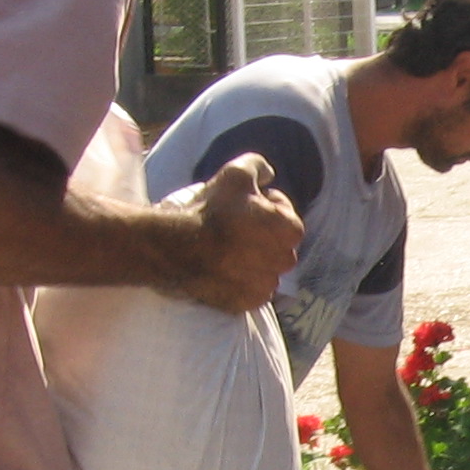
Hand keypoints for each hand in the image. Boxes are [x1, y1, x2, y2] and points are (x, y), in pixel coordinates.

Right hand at [185, 153, 299, 312]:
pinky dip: (240, 280)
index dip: (262, 205)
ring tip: (225, 249)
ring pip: (264, 267)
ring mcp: (268, 284)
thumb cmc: (212, 210)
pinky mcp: (249, 302)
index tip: (239, 207)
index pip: (283, 213)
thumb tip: (268, 174)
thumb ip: (259, 166)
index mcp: (290, 229)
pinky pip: (250, 289)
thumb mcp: (236, 173)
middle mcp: (286, 260)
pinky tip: (222, 268)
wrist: (179, 248)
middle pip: (275, 242)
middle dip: (260, 234)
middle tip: (232, 228)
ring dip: (251, 258)